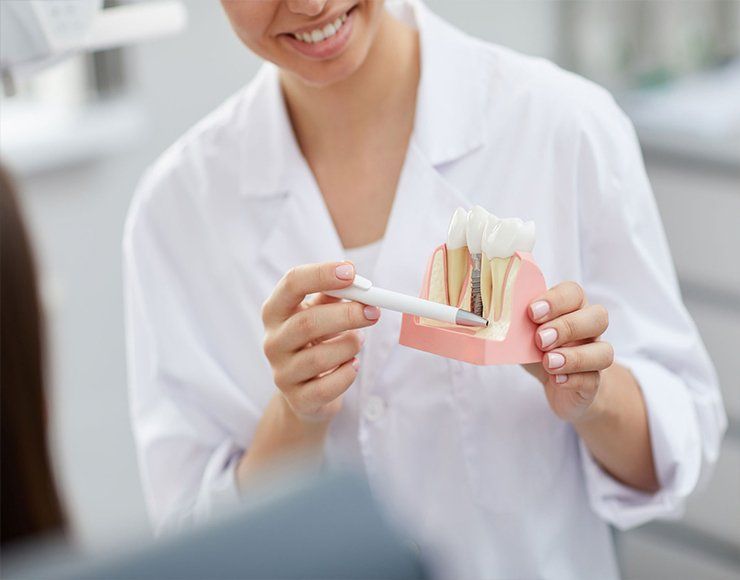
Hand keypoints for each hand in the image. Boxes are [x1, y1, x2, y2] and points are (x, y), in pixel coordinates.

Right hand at [261, 261, 379, 422]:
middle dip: (345, 315)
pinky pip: (328, 387)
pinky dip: (347, 374)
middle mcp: (272, 341)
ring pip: (320, 357)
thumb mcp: (319, 311)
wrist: (306, 392)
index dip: (322, 274)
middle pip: (306, 323)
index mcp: (275, 311)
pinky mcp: (298, 400)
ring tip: (358, 342)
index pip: (292, 283)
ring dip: (349, 346)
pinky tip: (351, 366)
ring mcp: (282, 373)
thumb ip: (335, 293)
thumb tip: (357, 279)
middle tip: (373, 312)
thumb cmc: (316, 341)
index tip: (351, 271)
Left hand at [524, 281, 613, 422]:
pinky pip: (593, 379)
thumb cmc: (538, 349)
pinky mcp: (593, 382)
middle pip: (598, 317)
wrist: (557, 384)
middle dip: (567, 326)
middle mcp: (588, 329)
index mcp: (571, 308)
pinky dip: (574, 379)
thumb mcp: (522, 332)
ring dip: (574, 356)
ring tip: (548, 362)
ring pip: (603, 351)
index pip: (574, 293)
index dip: (556, 300)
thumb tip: (489, 316)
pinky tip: (556, 380)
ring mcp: (594, 356)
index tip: (532, 311)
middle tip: (540, 339)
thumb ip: (515, 321)